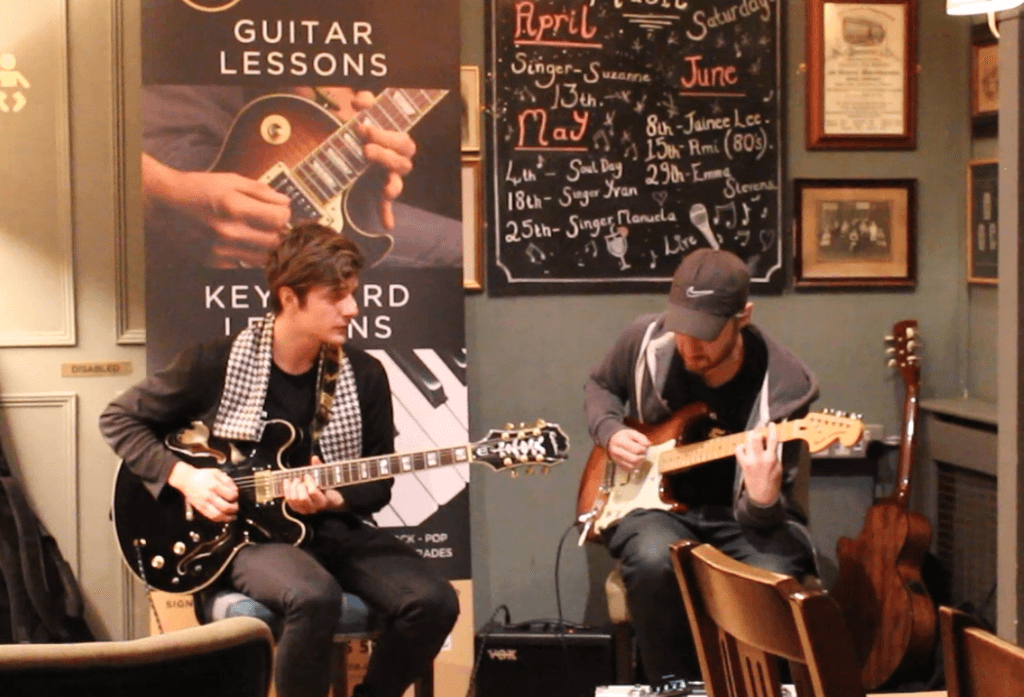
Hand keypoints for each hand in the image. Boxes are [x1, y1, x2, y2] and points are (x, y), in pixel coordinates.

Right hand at [142, 154, 290, 266]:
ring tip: (261, 234)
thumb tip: (285, 202)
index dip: (285, 214)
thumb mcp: (230, 181)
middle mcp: (229, 232)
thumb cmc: (196, 189)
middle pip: (275, 241)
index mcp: (234, 208)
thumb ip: (261, 191)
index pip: (279, 219)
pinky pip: (246, 266)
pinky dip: (251, 256)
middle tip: (274, 224)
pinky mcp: (215, 262)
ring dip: (268, 248)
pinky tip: (245, 244)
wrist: (163, 205)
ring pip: (263, 258)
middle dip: (280, 232)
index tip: (281, 211)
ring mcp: (221, 250)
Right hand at [167, 462, 238, 522]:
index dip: (236, 497)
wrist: (187, 480)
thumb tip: (235, 490)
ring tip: (233, 516)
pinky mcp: (200, 508)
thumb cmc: (202, 476)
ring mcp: (204, 503)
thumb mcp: (217, 472)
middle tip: (236, 506)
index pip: (230, 495)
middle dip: (234, 508)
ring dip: (228, 517)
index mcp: (214, 485)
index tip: (236, 496)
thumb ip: (228, 480)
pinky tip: (225, 518)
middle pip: (226, 507)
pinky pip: (211, 517)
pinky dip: (220, 519)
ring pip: (218, 515)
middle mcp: (209, 495)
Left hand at [282, 458, 345, 514]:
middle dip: (299, 486)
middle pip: (302, 498)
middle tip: (299, 479)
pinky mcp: (297, 509)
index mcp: (323, 500)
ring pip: (294, 500)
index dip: (309, 482)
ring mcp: (305, 510)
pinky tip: (287, 482)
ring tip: (295, 480)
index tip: (307, 475)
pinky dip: (286, 490)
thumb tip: (314, 458)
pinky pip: (289, 501)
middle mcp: (313, 508)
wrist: (328, 504)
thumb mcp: (327, 480)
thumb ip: (320, 468)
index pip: (313, 492)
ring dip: (292, 488)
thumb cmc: (327, 490)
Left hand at [292, 87, 415, 229]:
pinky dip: (386, 214)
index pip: (401, 141)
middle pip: (401, 163)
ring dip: (392, 185)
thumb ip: (366, 100)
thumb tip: (360, 100)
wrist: (355, 142)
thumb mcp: (364, 110)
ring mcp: (388, 177)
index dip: (385, 135)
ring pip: (397, 183)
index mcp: (397, 142)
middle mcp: (397, 161)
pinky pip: (385, 206)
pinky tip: (387, 224)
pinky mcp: (378, 191)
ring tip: (384, 187)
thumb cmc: (364, 125)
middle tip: (365, 148)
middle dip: (385, 155)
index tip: (363, 126)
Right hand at [607, 428, 651, 470]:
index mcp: (620, 441)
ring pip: (632, 466)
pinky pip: (628, 469)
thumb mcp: (632, 433)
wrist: (612, 441)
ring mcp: (616, 459)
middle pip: (634, 459)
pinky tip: (634, 461)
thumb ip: (641, 438)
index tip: (644, 447)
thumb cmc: (624, 436)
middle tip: (643, 453)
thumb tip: (648, 444)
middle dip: (642, 457)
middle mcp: (616, 451)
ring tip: (639, 456)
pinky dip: (634, 466)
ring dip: (639, 463)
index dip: (644, 449)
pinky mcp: (618, 464)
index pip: (637, 449)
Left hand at [735, 422, 781, 506]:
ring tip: (755, 439)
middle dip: (758, 431)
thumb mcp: (779, 468)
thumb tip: (771, 442)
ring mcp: (749, 461)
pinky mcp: (743, 464)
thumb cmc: (773, 483)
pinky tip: (746, 449)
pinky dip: (742, 447)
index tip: (771, 424)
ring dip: (751, 438)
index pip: (772, 439)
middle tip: (760, 429)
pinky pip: (739, 449)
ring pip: (748, 442)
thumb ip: (774, 454)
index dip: (772, 429)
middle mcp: (759, 458)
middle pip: (756, 437)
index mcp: (771, 459)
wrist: (762, 497)